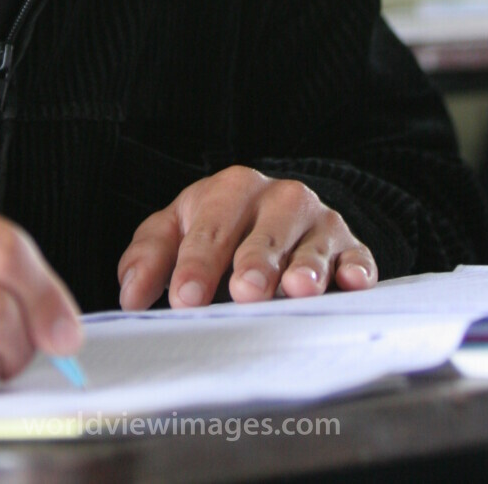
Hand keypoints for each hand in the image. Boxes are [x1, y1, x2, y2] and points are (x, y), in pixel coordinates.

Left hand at [117, 165, 376, 310]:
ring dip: (305, 267)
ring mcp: (318, 222)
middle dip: (253, 262)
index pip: (210, 229)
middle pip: (264, 233)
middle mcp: (278, 199)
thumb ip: (149, 257)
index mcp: (231, 190)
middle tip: (243, 291)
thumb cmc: (221, 226)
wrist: (281, 211)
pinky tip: (351, 283)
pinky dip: (356, 270)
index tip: (184, 298)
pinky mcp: (350, 246)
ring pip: (311, 245)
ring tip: (295, 289)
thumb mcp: (179, 228)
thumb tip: (130, 296)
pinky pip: (357, 257)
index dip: (197, 264)